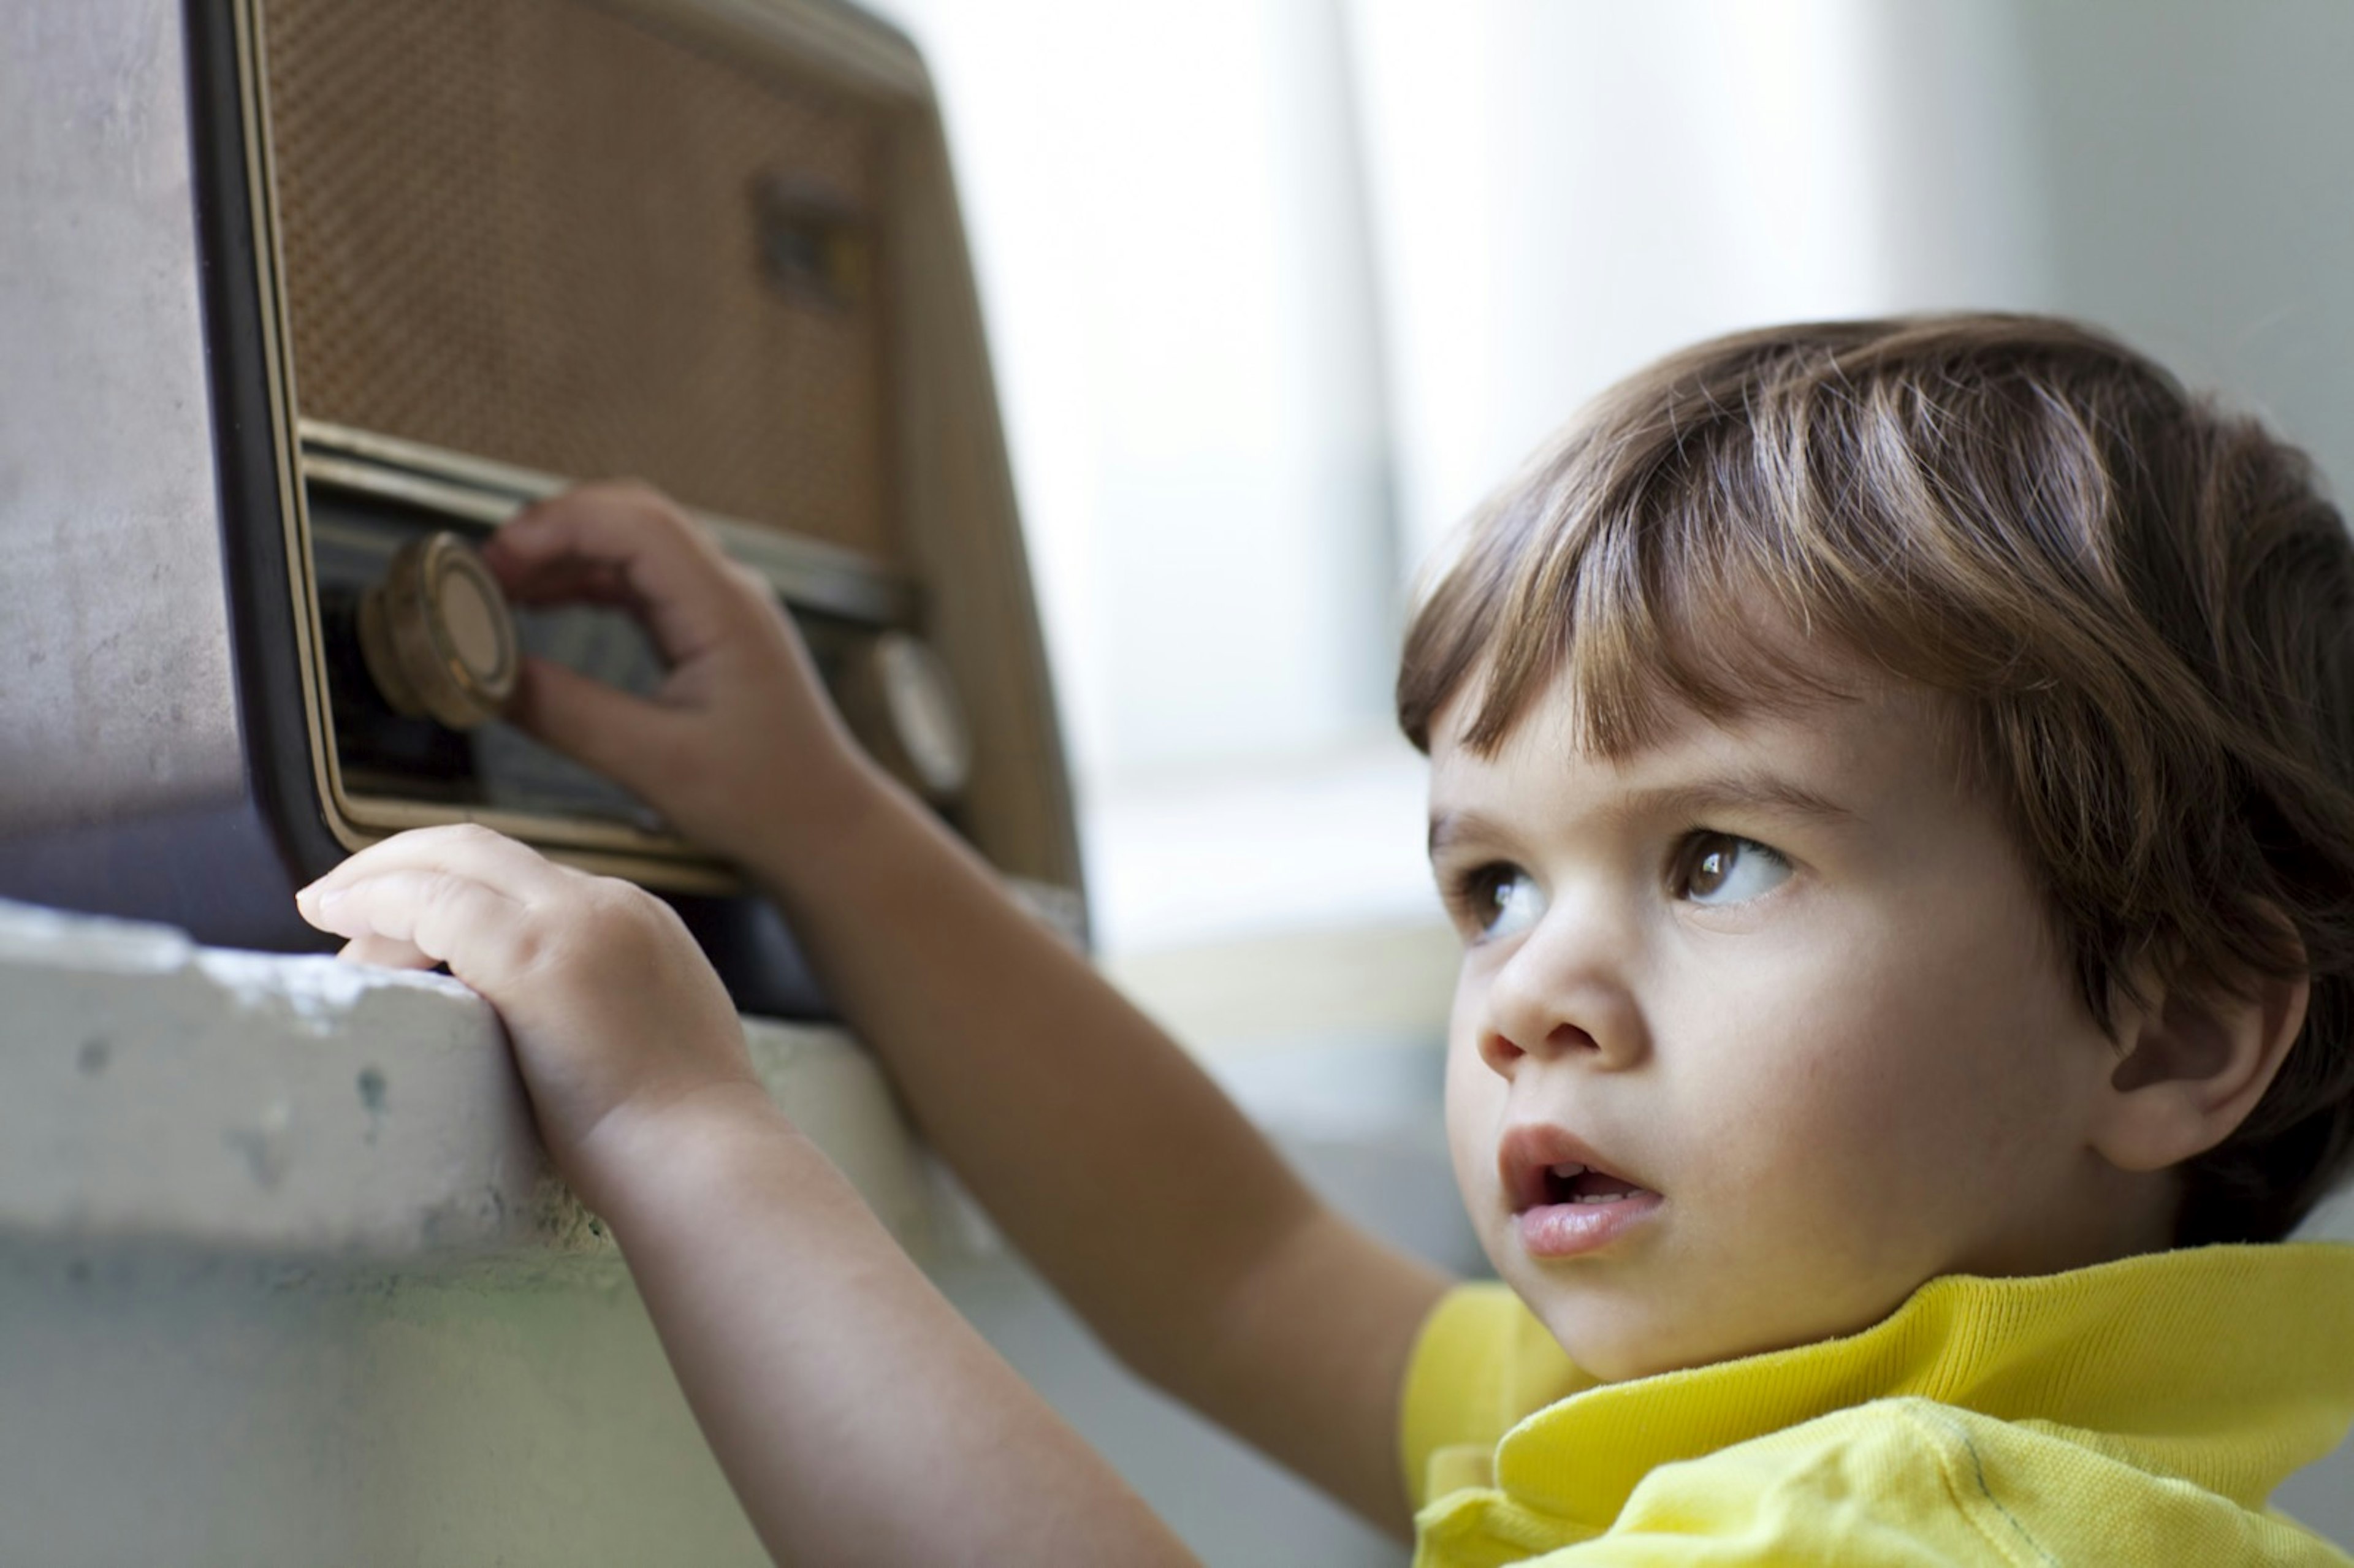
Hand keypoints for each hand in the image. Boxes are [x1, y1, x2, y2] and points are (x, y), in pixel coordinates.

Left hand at [294, 823, 766, 1215]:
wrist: (704, 1163)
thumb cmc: (678, 1141)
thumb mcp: (653, 1046)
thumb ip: (608, 1013)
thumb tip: (551, 1037)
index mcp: (641, 921)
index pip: (526, 878)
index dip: (453, 887)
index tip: (403, 923)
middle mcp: (611, 902)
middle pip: (484, 849)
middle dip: (405, 861)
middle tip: (340, 897)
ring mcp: (576, 921)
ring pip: (453, 861)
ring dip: (379, 882)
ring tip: (325, 915)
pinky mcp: (533, 956)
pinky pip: (431, 902)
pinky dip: (376, 901)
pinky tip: (332, 920)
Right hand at [480, 481, 880, 864]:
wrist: (826, 824)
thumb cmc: (763, 798)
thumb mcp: (655, 763)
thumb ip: (568, 714)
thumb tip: (489, 678)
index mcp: (724, 608)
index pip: (636, 523)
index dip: (558, 526)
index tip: (496, 558)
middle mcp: (727, 591)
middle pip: (630, 518)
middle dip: (553, 532)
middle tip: (485, 571)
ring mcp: (721, 606)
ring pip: (632, 547)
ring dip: (565, 557)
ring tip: (498, 590)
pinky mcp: (709, 629)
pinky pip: (641, 583)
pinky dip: (588, 585)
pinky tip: (541, 606)